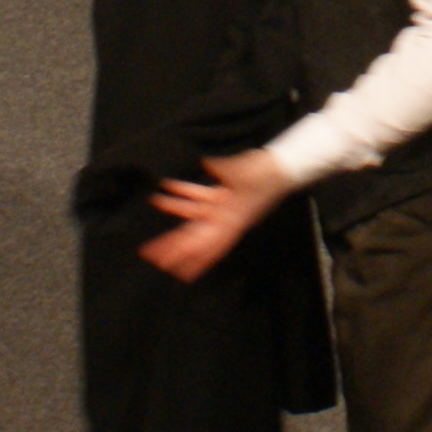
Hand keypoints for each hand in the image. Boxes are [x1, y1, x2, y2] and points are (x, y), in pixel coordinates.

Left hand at [143, 150, 290, 281]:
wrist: (283, 169)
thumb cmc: (266, 175)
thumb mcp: (247, 176)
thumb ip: (226, 172)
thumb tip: (208, 165)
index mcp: (229, 222)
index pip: (202, 244)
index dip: (184, 257)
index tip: (166, 267)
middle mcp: (224, 219)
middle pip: (193, 238)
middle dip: (171, 246)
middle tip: (149, 254)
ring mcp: (222, 208)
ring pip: (192, 216)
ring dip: (173, 210)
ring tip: (155, 204)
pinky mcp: (223, 195)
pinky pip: (199, 197)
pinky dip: (184, 193)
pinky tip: (167, 186)